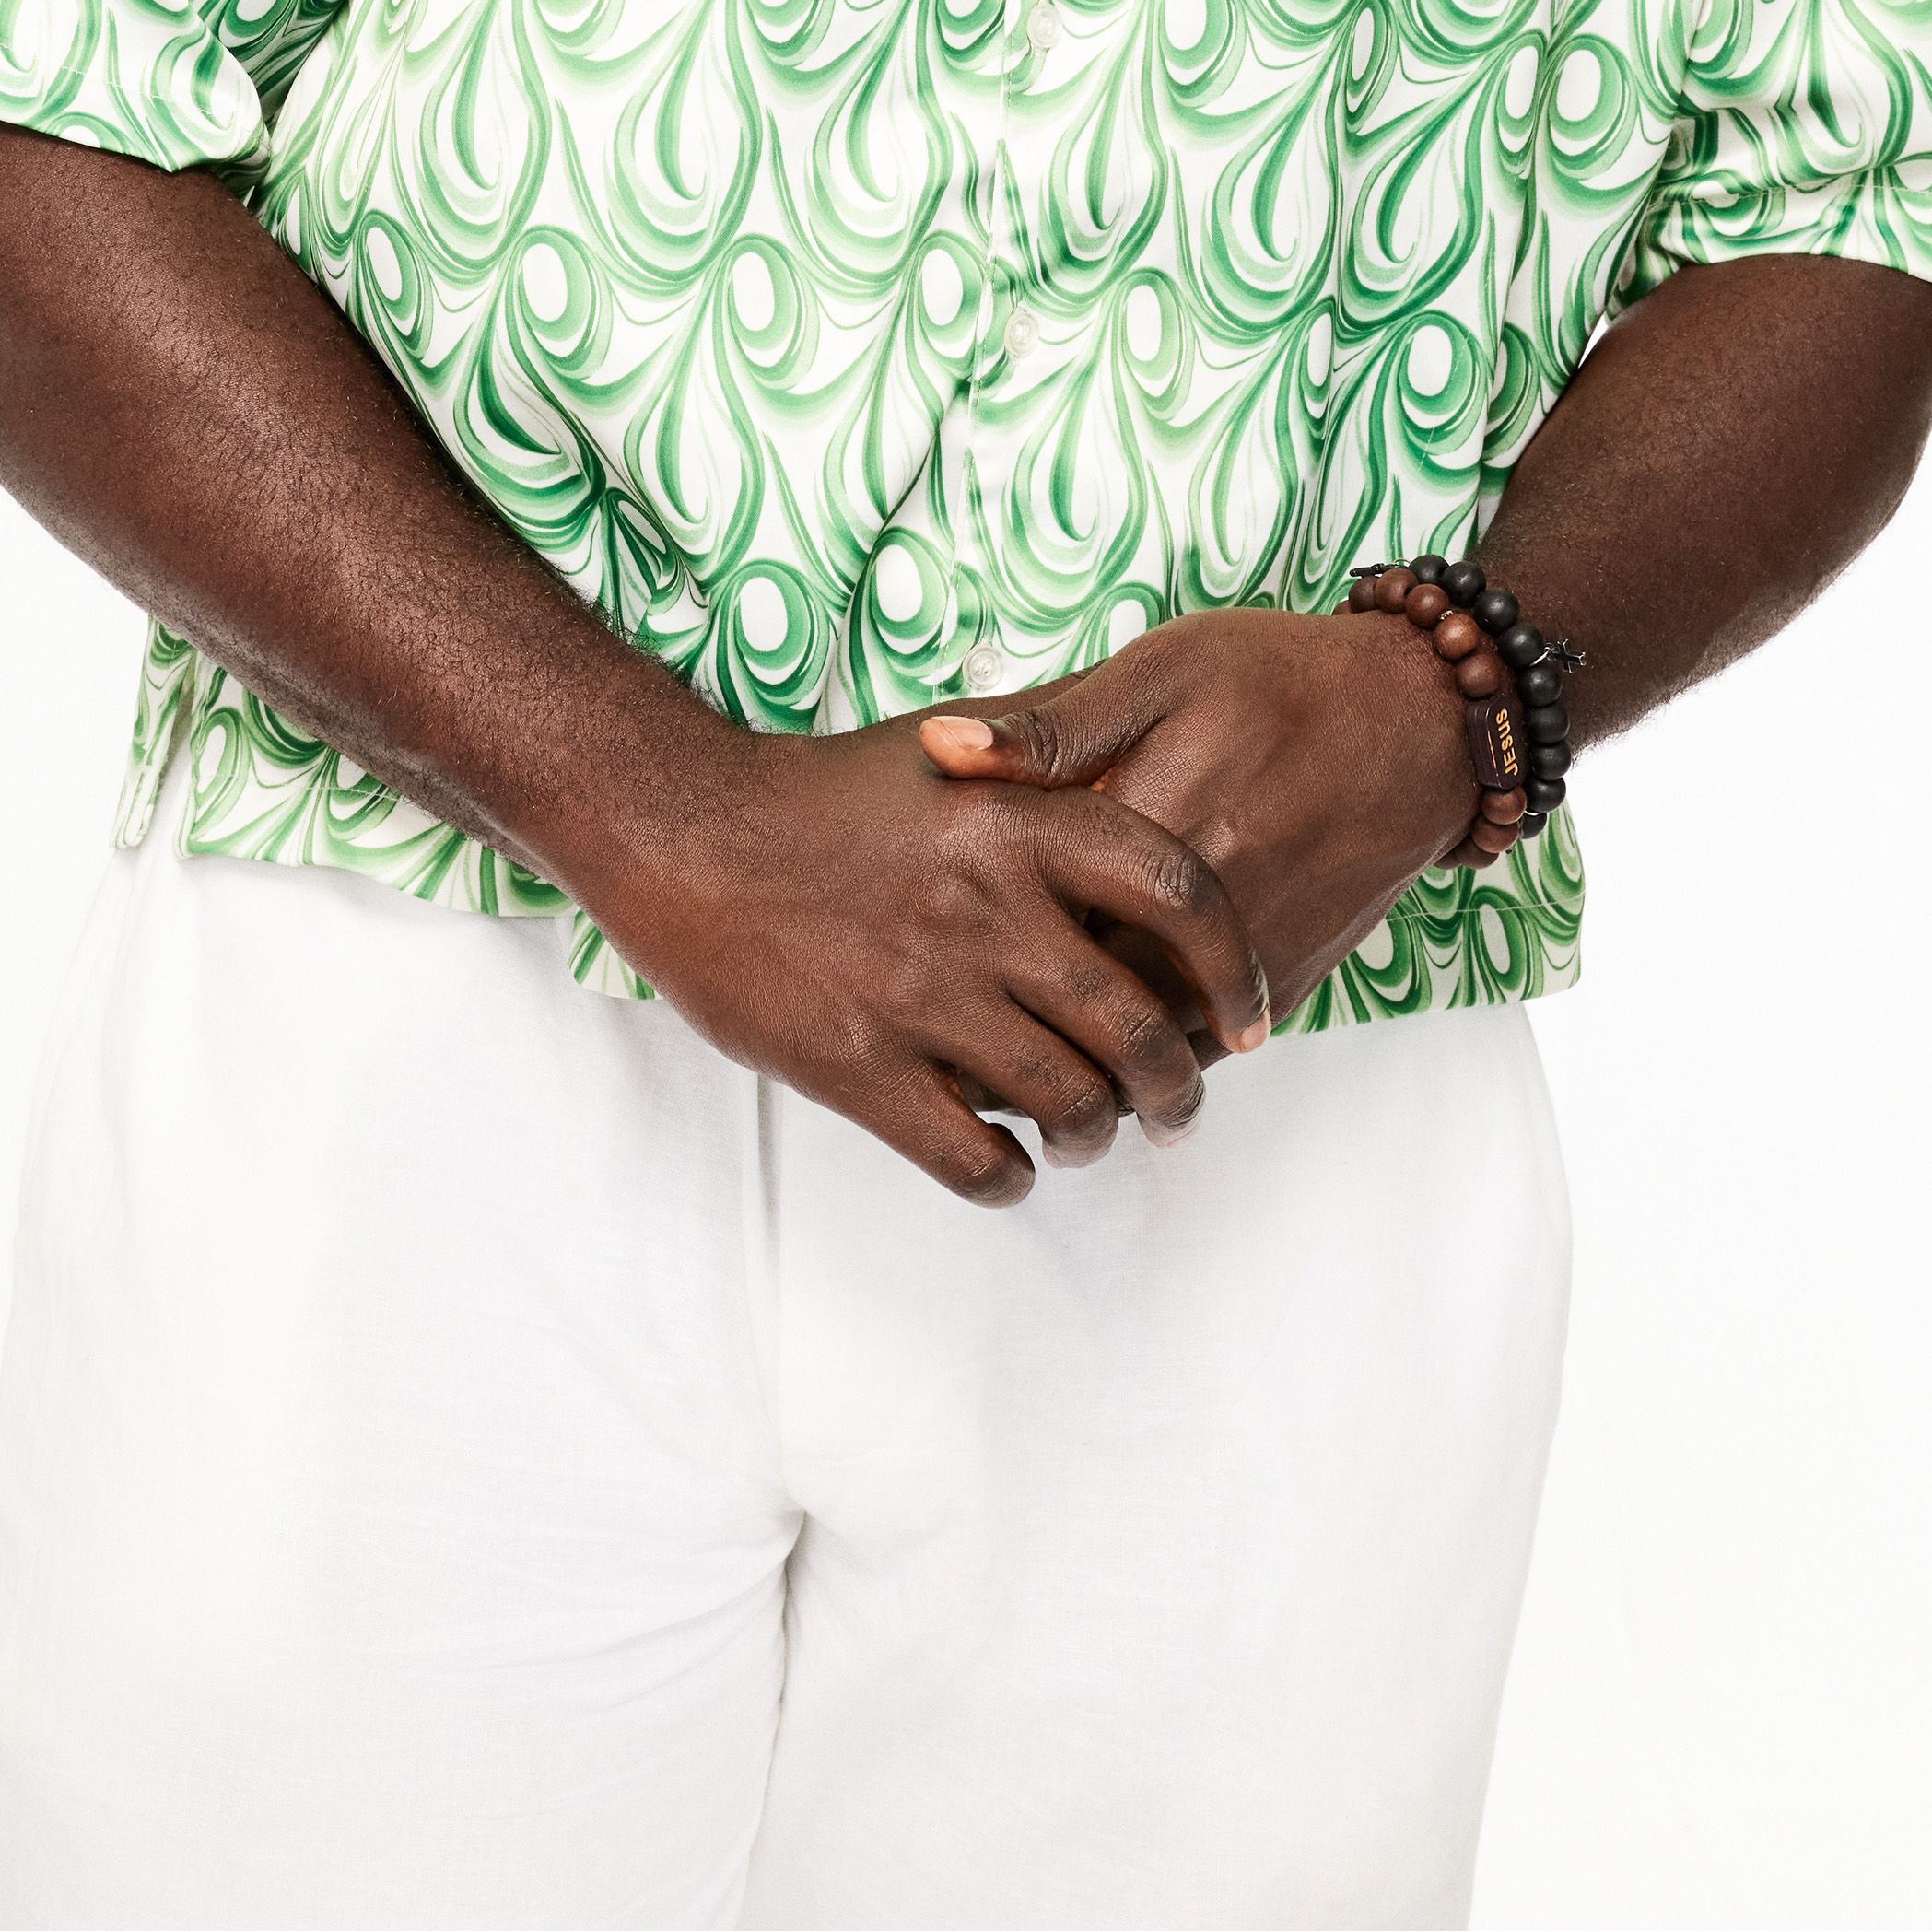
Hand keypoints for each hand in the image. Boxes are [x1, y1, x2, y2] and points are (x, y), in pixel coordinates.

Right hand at [579, 716, 1273, 1209]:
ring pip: (1067, 1102)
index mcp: (1017, 822)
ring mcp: (920, 992)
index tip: (1251, 1017)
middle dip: (1176, 1088)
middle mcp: (983, 907)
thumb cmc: (819, 793)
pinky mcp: (857, 1065)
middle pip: (1137, 1025)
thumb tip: (1148, 775)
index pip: (1179, 895)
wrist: (680, 831)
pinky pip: (972, 1159)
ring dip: (1095, 1136)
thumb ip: (1045, 764)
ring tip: (1088, 1135)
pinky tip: (1006, 1164)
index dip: (1237, 966)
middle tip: (1176, 1108)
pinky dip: (1008, 1179)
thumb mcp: (948, 751)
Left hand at [920, 612, 1475, 1027]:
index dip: (955, 951)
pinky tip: (1096, 1062)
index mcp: (1143, 829)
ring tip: (994, 1079)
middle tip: (924, 1040)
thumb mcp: (1158, 671)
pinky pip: (1198, 1053)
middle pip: (1069, 1002)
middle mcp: (1192, 914)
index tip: (895, 963)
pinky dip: (1142, 1065)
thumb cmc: (1280, 679)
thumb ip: (1049, 726)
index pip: (1022, 920)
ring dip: (1068, 1067)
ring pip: (1134, 1047)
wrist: (1424, 722)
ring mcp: (1244, 960)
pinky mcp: (1283, 983)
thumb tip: (937, 750)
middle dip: (997, 1027)